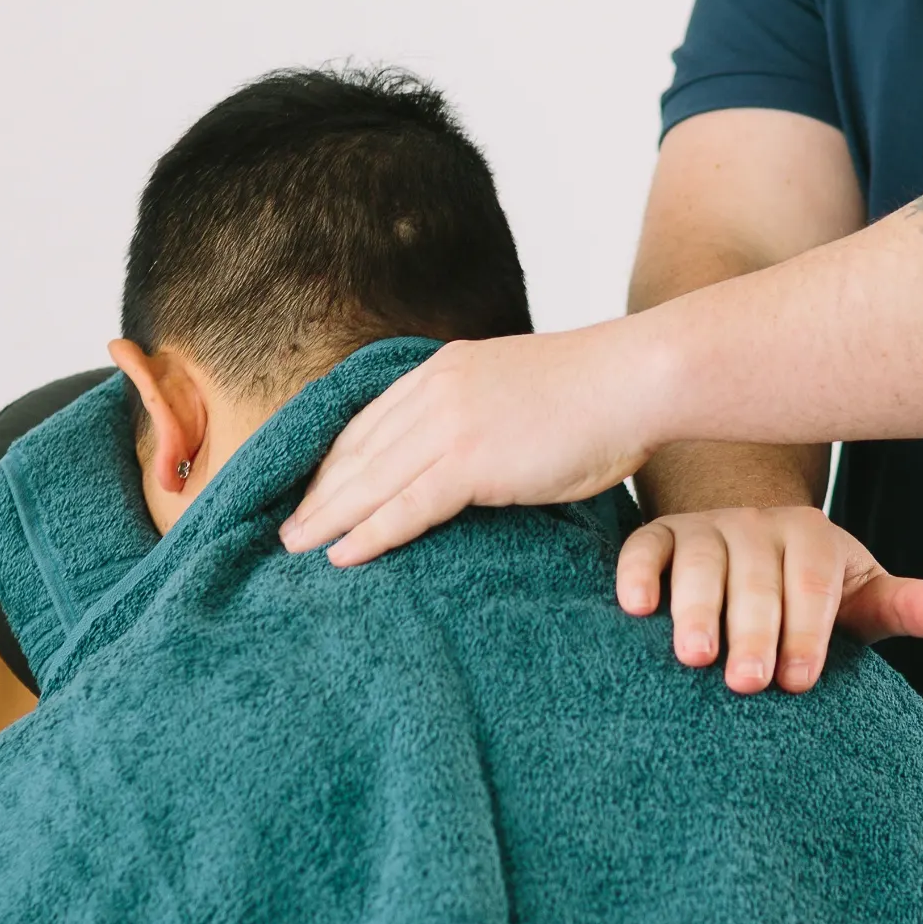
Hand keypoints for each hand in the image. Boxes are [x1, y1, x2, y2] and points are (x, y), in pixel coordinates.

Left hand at [282, 326, 661, 564]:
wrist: (637, 379)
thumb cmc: (597, 396)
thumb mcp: (520, 392)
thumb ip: (483, 417)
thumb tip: (475, 457)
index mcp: (444, 370)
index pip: (371, 421)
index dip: (334, 460)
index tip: (310, 489)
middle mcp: (435, 389)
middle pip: (358, 449)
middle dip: (318, 491)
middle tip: (285, 528)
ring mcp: (450, 422)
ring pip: (370, 479)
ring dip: (328, 516)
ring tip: (295, 548)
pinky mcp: (471, 458)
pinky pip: (405, 505)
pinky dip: (369, 531)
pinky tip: (341, 553)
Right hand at [615, 505, 922, 692]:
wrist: (749, 555)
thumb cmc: (810, 596)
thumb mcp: (857, 600)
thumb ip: (900, 608)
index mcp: (812, 535)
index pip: (811, 583)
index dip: (806, 632)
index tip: (799, 682)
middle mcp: (758, 522)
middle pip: (755, 577)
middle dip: (753, 632)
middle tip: (747, 685)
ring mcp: (706, 527)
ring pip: (699, 561)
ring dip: (695, 610)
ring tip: (694, 657)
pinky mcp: (660, 536)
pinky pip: (644, 547)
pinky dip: (637, 574)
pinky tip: (634, 608)